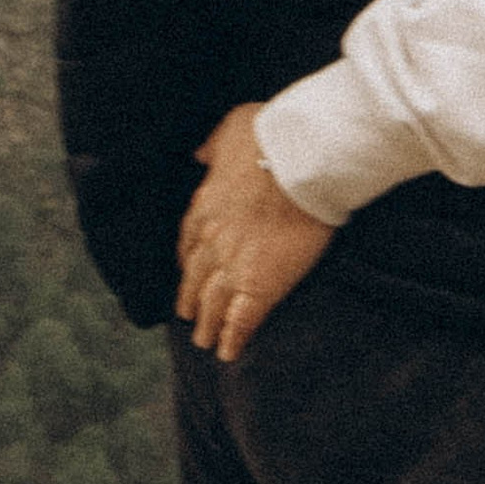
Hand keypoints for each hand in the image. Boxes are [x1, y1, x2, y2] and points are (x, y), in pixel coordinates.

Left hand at [176, 103, 335, 362]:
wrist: (298, 158)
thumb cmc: (269, 136)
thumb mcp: (230, 130)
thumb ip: (213, 146)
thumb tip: (200, 152)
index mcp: (204, 206)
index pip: (188, 242)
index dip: (187, 262)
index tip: (186, 273)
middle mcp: (211, 240)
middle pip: (195, 278)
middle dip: (191, 300)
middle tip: (188, 317)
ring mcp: (233, 265)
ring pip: (213, 303)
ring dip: (207, 325)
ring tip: (204, 342)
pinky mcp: (260, 284)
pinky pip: (241, 319)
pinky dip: (233, 338)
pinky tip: (229, 353)